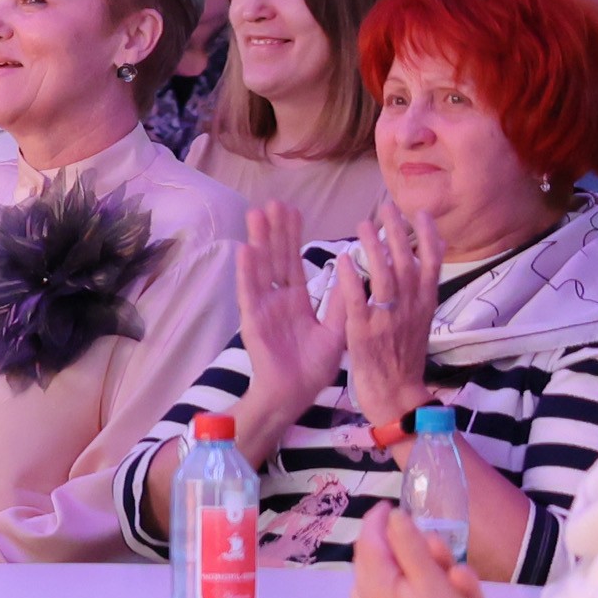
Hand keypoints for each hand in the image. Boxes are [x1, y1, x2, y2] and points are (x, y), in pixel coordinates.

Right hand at [231, 200, 340, 441]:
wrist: (294, 395)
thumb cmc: (312, 369)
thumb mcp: (335, 332)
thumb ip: (341, 304)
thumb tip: (351, 275)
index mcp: (296, 302)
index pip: (293, 262)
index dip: (293, 237)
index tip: (294, 211)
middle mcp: (277, 301)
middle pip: (275, 258)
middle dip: (275, 231)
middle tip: (275, 202)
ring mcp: (263, 309)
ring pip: (261, 269)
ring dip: (259, 241)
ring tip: (258, 214)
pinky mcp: (254, 322)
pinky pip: (250, 293)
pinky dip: (247, 272)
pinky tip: (245, 250)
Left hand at [336, 201, 440, 428]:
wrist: (397, 396)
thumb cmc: (403, 358)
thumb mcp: (420, 320)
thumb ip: (421, 291)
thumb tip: (425, 259)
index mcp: (425, 304)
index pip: (432, 263)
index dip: (427, 237)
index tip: (420, 213)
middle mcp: (411, 308)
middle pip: (407, 263)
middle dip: (398, 233)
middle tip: (387, 207)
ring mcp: (388, 320)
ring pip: (385, 278)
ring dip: (374, 249)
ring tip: (364, 225)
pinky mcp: (364, 333)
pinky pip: (358, 302)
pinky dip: (351, 280)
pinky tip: (342, 261)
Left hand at [349, 502, 482, 597]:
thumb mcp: (429, 580)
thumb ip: (409, 546)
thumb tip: (392, 518)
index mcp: (371, 584)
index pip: (368, 541)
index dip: (379, 521)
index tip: (390, 507)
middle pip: (388, 566)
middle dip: (422, 557)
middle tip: (447, 559)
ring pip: (401, 591)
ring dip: (433, 584)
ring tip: (462, 590)